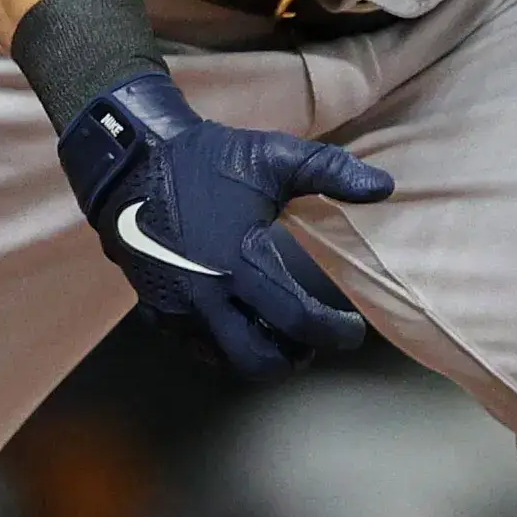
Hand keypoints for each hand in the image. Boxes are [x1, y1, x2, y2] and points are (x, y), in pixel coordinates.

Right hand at [59, 72, 392, 379]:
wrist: (131, 161)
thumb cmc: (206, 158)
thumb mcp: (274, 154)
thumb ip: (333, 171)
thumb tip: (385, 187)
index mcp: (241, 262)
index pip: (299, 322)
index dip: (335, 333)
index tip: (353, 329)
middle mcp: (208, 295)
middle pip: (261, 361)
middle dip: (296, 357)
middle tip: (315, 339)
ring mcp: (178, 308)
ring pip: (228, 360)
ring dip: (262, 353)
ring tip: (283, 332)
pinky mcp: (156, 310)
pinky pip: (198, 347)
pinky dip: (227, 344)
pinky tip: (242, 320)